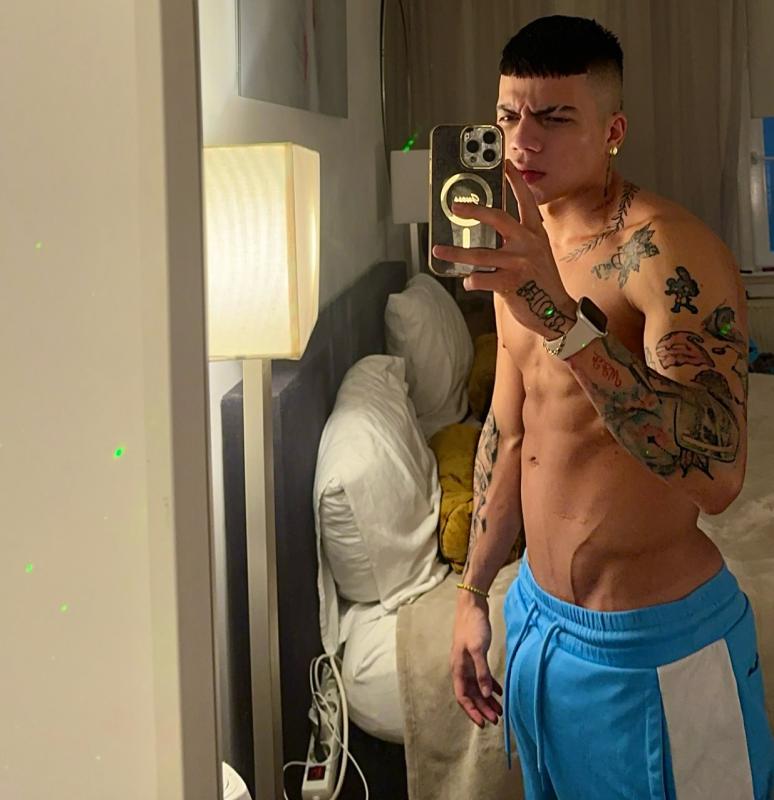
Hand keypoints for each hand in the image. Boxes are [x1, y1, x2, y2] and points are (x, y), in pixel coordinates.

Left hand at [432, 160, 576, 338]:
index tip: (504, 163)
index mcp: (535, 233)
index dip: (514, 181)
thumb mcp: (537, 253)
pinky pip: (481, 279)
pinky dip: (471, 281)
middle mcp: (528, 244)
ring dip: (456, 253)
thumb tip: (490, 233)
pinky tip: (469, 282)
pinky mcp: (511, 283)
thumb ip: (517, 240)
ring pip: (480, 254)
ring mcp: (519, 263)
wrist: (555, 311)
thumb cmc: (542, 282)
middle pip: (497, 219)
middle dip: (474, 211)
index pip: (525, 200)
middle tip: (456, 207)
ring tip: (439, 250)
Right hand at [450, 596, 502, 727]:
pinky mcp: (476, 656)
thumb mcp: (478, 650)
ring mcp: (469, 663)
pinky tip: (500, 692)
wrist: (472, 607)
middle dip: (483, 708)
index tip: (483, 723)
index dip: (472, 711)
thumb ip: (482, 672)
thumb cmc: (473, 626)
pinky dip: (491, 685)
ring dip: (488, 699)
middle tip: (496, 720)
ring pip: (478, 687)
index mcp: (458, 668)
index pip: (463, 696)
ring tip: (500, 711)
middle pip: (472, 695)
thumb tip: (486, 694)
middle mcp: (462, 668)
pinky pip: (483, 677)